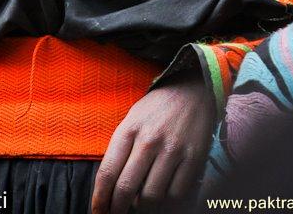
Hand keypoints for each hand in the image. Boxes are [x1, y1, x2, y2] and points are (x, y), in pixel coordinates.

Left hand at [91, 68, 213, 213]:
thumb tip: (113, 187)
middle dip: (117, 209)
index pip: (108, 172)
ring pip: (151, 196)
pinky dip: (167, 202)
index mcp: (129, 129)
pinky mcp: (193, 158)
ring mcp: (172, 150)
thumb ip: (121, 149)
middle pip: (126, 188)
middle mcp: (149, 140)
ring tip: (140, 204)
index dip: (100, 198)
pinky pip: (176, 194)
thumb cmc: (157, 108)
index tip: (99, 211)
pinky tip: (162, 197)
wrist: (192, 91)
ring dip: (143, 207)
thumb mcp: (132, 119)